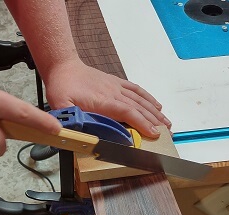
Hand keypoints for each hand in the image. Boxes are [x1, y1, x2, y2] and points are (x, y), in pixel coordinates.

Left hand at [42, 59, 170, 137]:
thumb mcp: (60, 105)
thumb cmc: (62, 86)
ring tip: (167, 122)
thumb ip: (69, 119)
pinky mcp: (116, 83)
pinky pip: (136, 90)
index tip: (153, 132)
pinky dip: (148, 98)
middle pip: (138, 107)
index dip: (141, 123)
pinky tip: (156, 105)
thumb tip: (77, 133)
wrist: (64, 66)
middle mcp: (113, 93)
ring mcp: (116, 87)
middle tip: (167, 132)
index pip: (127, 112)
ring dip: (155, 111)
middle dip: (154, 120)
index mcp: (102, 100)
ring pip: (140, 100)